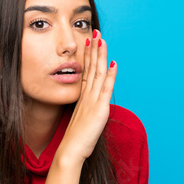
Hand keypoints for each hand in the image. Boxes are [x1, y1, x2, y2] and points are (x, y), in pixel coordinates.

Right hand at [59, 29, 116, 162]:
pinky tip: (113, 64)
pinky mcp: (99, 109)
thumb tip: (92, 104)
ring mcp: (92, 101)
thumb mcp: (81, 119)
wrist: (70, 150)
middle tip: (95, 32)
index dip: (88, 55)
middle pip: (90, 68)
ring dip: (100, 56)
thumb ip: (86, 109)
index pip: (86, 71)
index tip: (90, 42)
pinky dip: (110, 75)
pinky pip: (105, 89)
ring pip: (97, 73)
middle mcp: (87, 96)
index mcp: (82, 97)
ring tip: (102, 40)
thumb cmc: (76, 139)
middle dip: (94, 49)